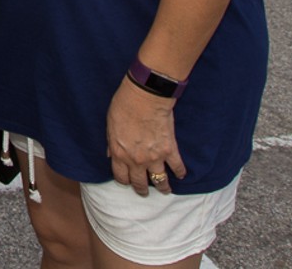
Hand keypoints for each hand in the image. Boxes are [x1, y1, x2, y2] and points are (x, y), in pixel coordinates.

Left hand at [106, 78, 187, 195]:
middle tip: (144, 192)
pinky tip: (181, 175)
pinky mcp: (170, 151)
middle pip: (139, 182)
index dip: (125, 181)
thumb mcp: (109, 126)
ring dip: (163, 187)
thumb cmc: (123, 107)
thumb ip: (111, 144)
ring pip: (159, 180)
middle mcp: (136, 160)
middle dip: (142, 189)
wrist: (144, 98)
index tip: (128, 183)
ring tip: (165, 190)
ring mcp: (154, 157)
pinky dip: (180, 172)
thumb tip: (111, 155)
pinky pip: (177, 167)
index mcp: (119, 154)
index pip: (121, 176)